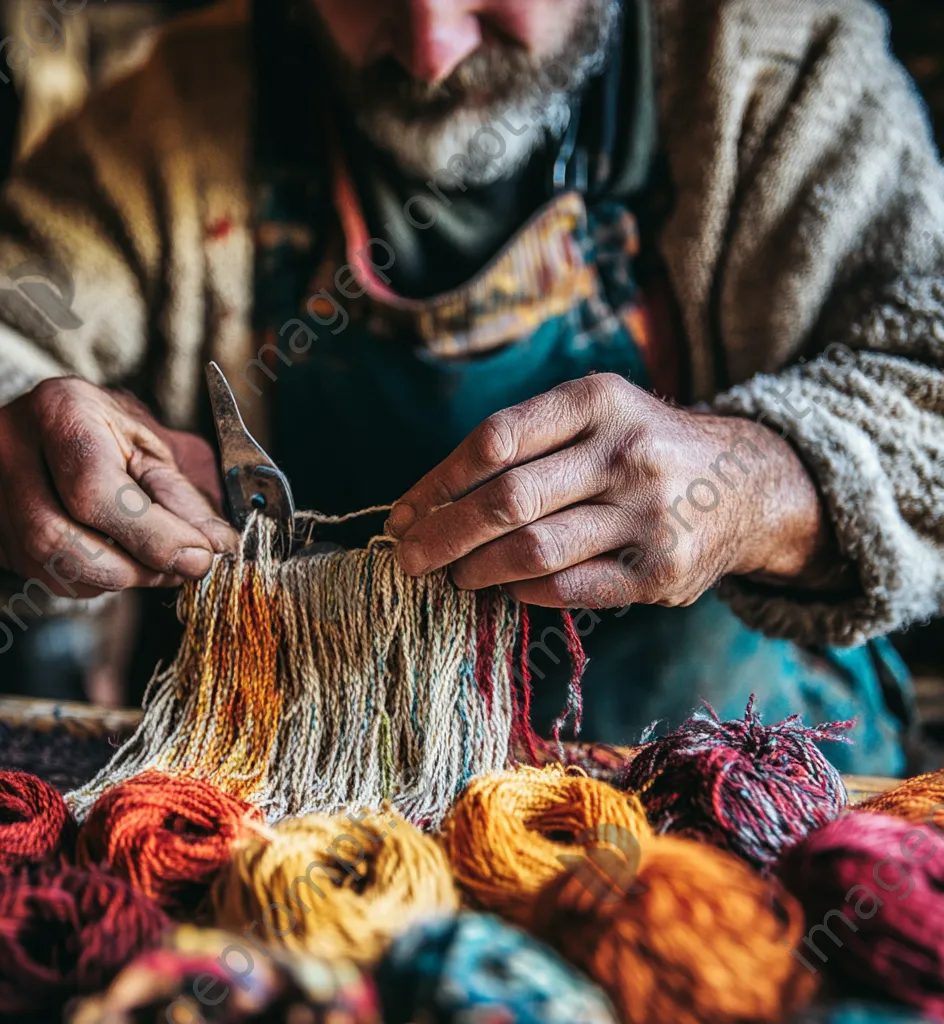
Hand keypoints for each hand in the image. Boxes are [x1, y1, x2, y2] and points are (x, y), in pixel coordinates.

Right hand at [0, 377, 238, 597]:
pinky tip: (116, 560)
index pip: (93, 489)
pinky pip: (35, 574)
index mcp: (61, 407)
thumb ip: (189, 503)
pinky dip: (86, 581)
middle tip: (179, 569)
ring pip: (44, 563)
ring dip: (112, 580)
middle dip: (130, 567)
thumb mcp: (166, 455)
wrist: (74, 429)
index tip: (197, 558)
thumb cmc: (125, 439)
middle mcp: (10, 441)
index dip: (149, 535)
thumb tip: (216, 548)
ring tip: (154, 565)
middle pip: (55, 535)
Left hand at [387, 374, 839, 608]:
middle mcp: (626, 451)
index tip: (403, 513)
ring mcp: (647, 514)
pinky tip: (506, 587)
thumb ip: (524, 444)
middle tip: (408, 558)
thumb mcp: (594, 415)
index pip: (495, 440)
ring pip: (533, 550)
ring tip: (455, 575)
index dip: (437, 482)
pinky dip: (524, 592)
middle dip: (441, 535)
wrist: (745, 484)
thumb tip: (425, 502)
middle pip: (506, 500)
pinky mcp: (660, 571)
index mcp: (598, 400)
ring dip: (477, 569)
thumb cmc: (640, 448)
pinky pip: (569, 589)